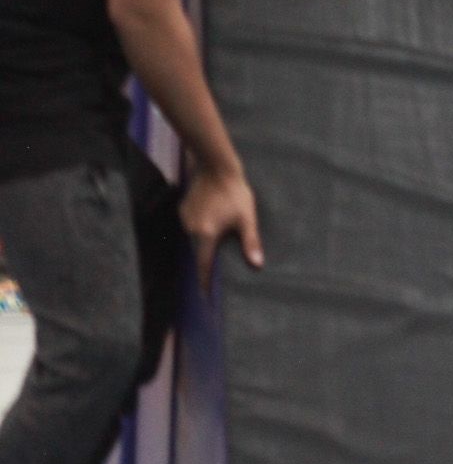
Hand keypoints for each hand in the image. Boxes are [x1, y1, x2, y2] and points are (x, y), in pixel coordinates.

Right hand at [180, 163, 263, 294]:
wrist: (217, 166)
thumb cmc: (235, 192)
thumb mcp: (247, 218)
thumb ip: (251, 242)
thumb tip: (257, 264)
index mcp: (206, 235)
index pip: (204, 265)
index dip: (205, 282)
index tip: (205, 297)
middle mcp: (191, 230)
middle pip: (199, 251)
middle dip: (208, 258)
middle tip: (217, 266)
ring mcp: (185, 219)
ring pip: (196, 238)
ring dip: (205, 240)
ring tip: (218, 237)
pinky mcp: (183, 210)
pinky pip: (192, 226)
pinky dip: (201, 227)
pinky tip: (212, 220)